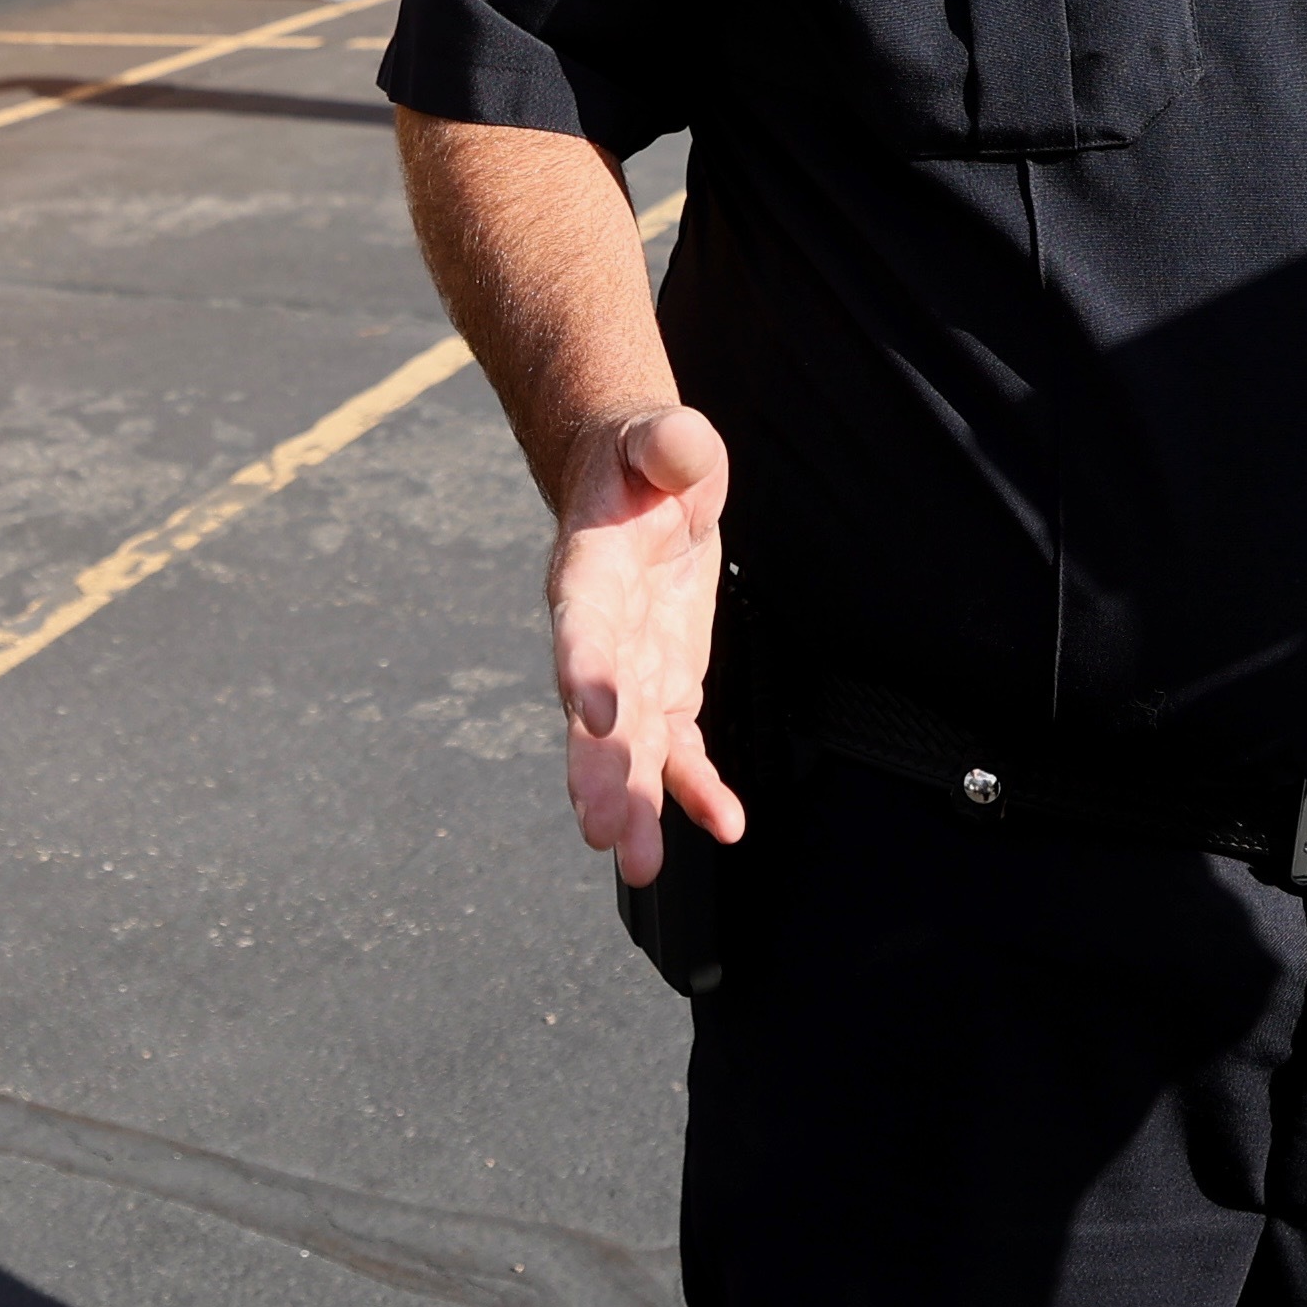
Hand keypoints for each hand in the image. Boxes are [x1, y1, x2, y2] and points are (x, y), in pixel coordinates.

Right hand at [551, 403, 740, 883]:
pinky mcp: (664, 687)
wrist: (635, 485)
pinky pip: (679, 747)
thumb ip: (670, 442)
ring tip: (639, 867)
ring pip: (628, 746)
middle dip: (598, 770)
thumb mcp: (664, 439)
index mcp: (588, 569)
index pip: (581, 622)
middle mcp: (598, 632)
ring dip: (634, 804)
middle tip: (602, 831)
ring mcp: (629, 667)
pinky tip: (725, 826)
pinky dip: (697, 786)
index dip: (584, 667)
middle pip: (594, 709)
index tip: (593, 716)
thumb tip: (679, 448)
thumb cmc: (646, 458)